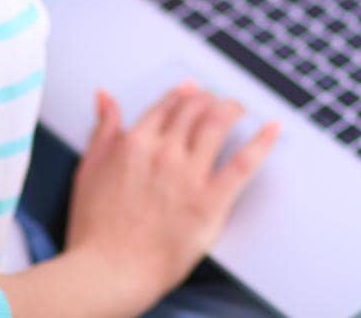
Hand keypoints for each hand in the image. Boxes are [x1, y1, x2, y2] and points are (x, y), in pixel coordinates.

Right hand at [63, 82, 279, 312]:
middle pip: (195, 110)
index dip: (182, 95)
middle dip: (209, 99)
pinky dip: (262, 142)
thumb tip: (106, 99)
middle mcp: (164, 152)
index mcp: (134, 144)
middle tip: (217, 99)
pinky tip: (272, 129)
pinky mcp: (211, 200)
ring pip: (218, 125)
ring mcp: (190, 175)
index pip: (166, 106)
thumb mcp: (88, 171)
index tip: (191, 90)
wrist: (109, 271)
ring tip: (239, 107)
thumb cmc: (95, 231)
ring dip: (231, 109)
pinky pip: (244, 163)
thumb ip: (102, 131)